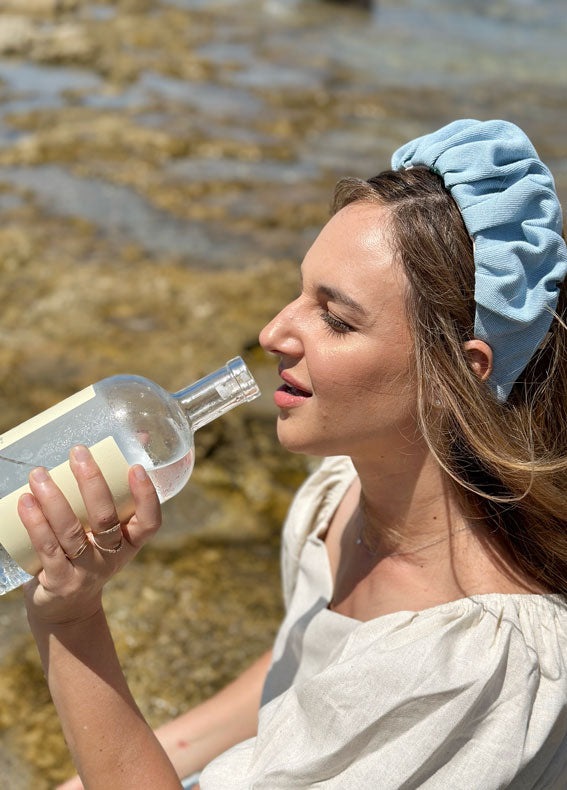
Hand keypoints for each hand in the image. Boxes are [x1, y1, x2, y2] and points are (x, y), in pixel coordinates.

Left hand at [18, 445, 161, 625]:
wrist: (66, 608)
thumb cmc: (90, 552)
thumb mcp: (109, 528)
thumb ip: (117, 487)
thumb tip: (137, 436)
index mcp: (130, 542)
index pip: (150, 521)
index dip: (146, 496)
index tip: (135, 467)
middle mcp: (111, 557)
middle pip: (106, 520)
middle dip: (92, 483)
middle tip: (78, 452)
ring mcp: (84, 571)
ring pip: (70, 532)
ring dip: (54, 499)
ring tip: (39, 473)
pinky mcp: (58, 581)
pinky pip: (46, 549)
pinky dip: (35, 523)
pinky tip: (24, 501)